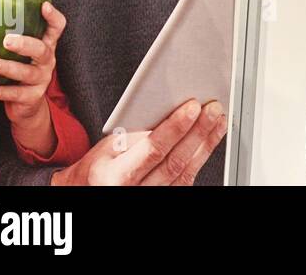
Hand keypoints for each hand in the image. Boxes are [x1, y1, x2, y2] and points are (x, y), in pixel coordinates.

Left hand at [0, 1, 65, 126]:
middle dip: (25, 44)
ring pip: (28, 73)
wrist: (27, 106)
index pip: (56, 28)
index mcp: (45, 46)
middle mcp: (47, 61)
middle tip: (7, 40)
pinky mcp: (32, 97)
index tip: (44, 5)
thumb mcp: (20, 55)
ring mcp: (41, 80)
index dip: (53, 16)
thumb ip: (9, 40)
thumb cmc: (18, 73)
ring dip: (9, 67)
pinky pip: (17, 94)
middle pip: (42, 50)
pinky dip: (1, 92)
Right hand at [51, 98, 227, 185]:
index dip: (175, 127)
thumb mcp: (105, 149)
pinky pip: (186, 180)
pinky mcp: (164, 199)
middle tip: (213, 109)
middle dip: (198, 132)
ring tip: (217, 120)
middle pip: (174, 162)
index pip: (152, 149)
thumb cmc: (97, 169)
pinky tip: (208, 141)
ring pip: (185, 173)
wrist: (88, 193)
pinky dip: (200, 158)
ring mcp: (151, 198)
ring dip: (205, 144)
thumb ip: (135, 134)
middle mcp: (134, 192)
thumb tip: (170, 110)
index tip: (193, 106)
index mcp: (115, 176)